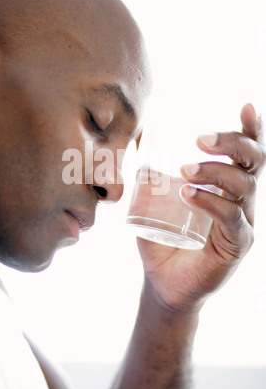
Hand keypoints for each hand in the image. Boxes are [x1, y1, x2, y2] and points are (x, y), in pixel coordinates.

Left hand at [137, 104, 265, 312]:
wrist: (162, 280)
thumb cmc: (161, 236)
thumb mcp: (153, 199)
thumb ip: (148, 172)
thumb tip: (135, 139)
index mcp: (227, 184)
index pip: (247, 153)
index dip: (252, 129)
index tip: (247, 108)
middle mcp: (241, 199)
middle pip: (253, 162)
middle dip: (231, 143)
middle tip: (200, 139)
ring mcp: (243, 221)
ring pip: (244, 187)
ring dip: (215, 172)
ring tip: (184, 172)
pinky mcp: (237, 244)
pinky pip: (232, 218)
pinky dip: (212, 202)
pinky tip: (189, 195)